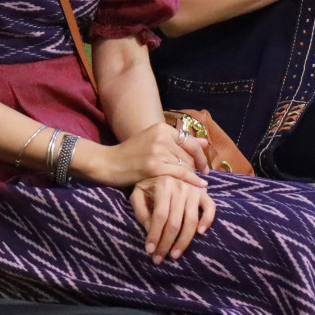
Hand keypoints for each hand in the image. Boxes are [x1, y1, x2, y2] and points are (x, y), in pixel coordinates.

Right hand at [78, 121, 208, 189]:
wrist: (108, 163)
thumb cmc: (130, 154)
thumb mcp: (153, 141)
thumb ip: (178, 142)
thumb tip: (206, 143)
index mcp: (160, 128)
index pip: (190, 141)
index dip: (200, 154)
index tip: (203, 166)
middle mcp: (160, 136)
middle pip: (188, 154)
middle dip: (196, 167)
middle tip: (201, 176)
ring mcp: (157, 151)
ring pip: (185, 165)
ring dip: (193, 176)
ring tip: (197, 184)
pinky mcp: (154, 166)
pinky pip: (180, 174)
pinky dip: (192, 181)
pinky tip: (199, 187)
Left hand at [131, 174, 217, 261]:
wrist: (167, 167)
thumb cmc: (150, 184)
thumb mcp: (138, 193)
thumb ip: (140, 210)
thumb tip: (150, 230)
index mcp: (163, 185)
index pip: (159, 216)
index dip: (155, 235)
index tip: (149, 250)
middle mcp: (180, 187)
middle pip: (175, 222)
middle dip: (166, 243)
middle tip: (159, 259)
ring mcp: (194, 190)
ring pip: (192, 221)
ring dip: (183, 241)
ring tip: (174, 254)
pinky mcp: (204, 193)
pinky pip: (210, 209)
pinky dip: (207, 221)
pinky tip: (200, 234)